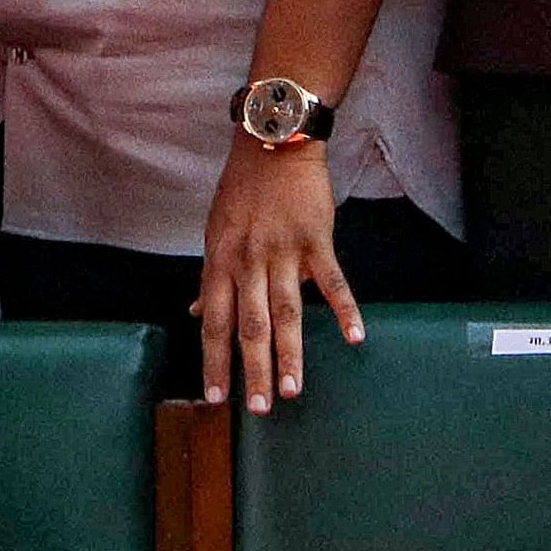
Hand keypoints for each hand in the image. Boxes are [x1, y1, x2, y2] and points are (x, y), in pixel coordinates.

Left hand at [197, 135, 359, 412]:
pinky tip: (354, 337)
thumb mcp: (217, 231)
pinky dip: (344, 309)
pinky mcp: (316, 238)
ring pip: (287, 311)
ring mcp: (283, 250)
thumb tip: (195, 314)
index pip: (213, 322)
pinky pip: (331, 280)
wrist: (275, 141)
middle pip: (250, 325)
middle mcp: (248, 260)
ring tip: (293, 390)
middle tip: (259, 409)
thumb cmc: (243, 189)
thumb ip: (212, 276)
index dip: (214, 361)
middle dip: (254, 370)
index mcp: (220, 261)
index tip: (217, 397)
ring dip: (291, 354)